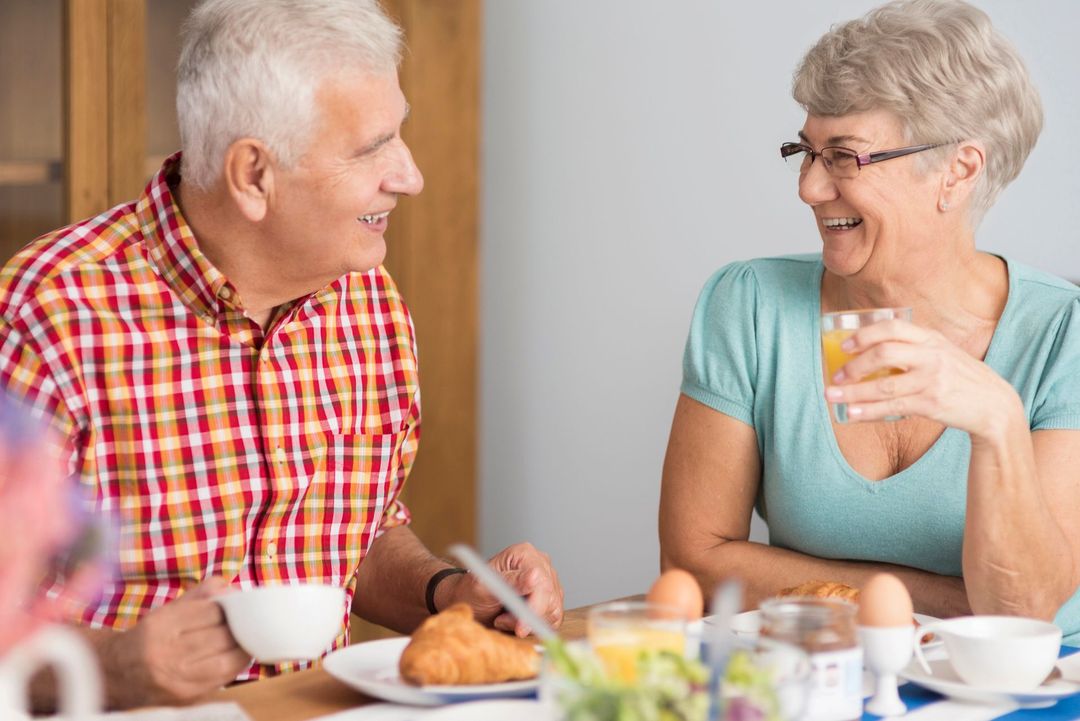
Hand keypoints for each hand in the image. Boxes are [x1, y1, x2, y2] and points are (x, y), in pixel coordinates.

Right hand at [96, 577, 250, 708]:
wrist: (116, 673)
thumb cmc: (150, 637)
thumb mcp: (169, 609)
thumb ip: (201, 595)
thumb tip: (231, 588)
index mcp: (161, 625)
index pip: (212, 612)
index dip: (230, 608)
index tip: (236, 607)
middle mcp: (165, 652)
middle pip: (221, 637)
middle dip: (239, 628)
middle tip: (248, 623)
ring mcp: (175, 678)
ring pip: (226, 660)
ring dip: (242, 648)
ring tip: (246, 640)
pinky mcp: (184, 696)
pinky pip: (222, 679)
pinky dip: (236, 666)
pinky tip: (237, 657)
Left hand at [444, 542, 563, 637]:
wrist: (469, 602)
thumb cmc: (472, 591)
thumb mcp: (484, 586)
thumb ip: (510, 581)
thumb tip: (535, 577)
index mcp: (525, 553)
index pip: (542, 582)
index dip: (535, 607)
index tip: (521, 628)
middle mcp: (540, 564)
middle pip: (550, 598)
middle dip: (526, 617)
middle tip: (500, 621)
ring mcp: (548, 581)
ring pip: (552, 611)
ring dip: (527, 622)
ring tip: (503, 618)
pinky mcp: (550, 599)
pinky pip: (552, 619)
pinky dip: (533, 626)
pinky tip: (514, 622)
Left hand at [824, 318, 1018, 436]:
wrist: (995, 405)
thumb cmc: (961, 378)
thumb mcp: (943, 352)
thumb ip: (915, 347)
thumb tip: (871, 349)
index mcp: (931, 339)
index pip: (893, 327)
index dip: (865, 334)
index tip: (845, 346)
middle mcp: (932, 356)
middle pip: (884, 353)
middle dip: (854, 365)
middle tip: (837, 375)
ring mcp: (932, 380)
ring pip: (884, 385)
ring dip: (853, 391)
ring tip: (832, 395)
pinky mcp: (932, 404)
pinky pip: (892, 407)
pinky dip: (868, 411)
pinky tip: (851, 413)